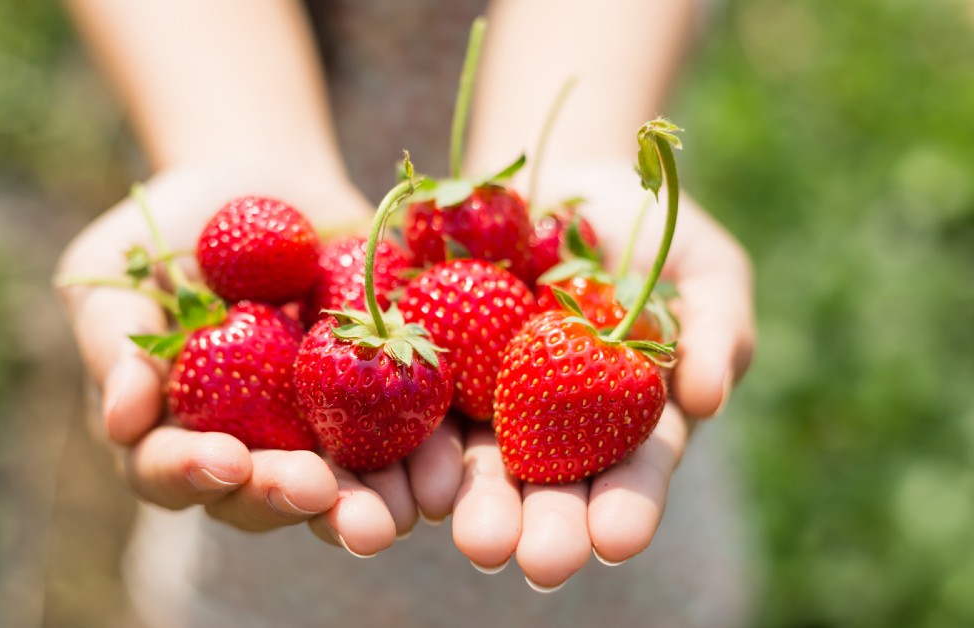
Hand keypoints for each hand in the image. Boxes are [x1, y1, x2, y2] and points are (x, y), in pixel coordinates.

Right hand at [55, 166, 464, 555]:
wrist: (264, 185)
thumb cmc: (170, 231)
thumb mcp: (119, 271)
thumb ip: (117, 344)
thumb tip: (122, 421)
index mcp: (175, 432)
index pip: (172, 471)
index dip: (194, 472)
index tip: (226, 458)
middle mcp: (250, 451)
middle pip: (264, 497)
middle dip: (290, 499)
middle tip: (317, 493)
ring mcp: (320, 434)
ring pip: (343, 490)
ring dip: (367, 507)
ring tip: (391, 513)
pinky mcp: (385, 404)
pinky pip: (412, 439)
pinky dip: (430, 459)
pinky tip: (447, 470)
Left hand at [450, 163, 754, 588]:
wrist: (559, 182)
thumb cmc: (649, 234)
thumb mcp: (703, 270)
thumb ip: (716, 331)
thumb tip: (710, 400)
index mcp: (623, 423)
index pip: (629, 475)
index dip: (625, 509)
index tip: (616, 539)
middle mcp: (552, 429)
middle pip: (548, 488)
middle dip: (545, 528)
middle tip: (541, 562)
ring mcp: (487, 402)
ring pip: (476, 465)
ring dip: (475, 507)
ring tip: (476, 540)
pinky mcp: (431, 368)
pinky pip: (416, 409)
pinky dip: (414, 445)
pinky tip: (413, 476)